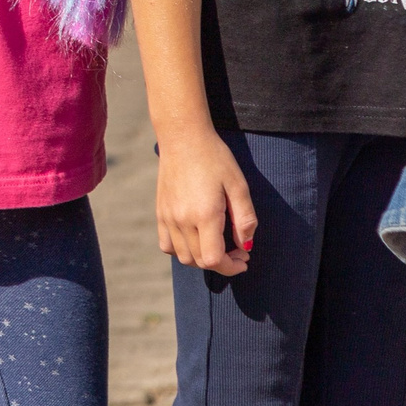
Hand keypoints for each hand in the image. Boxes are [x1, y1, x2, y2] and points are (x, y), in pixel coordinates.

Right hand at [154, 125, 255, 275]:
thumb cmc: (215, 158)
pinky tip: (195, 239)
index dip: (231, 267)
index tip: (244, 257)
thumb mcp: (238, 185)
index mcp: (204, 215)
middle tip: (238, 250)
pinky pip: (167, 244)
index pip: (213, 260)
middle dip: (221, 264)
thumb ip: (245, 219)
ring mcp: (167, 217)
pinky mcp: (160, 212)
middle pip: (199, 261)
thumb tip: (245, 245)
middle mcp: (182, 220)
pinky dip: (181, 251)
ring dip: (202, 259)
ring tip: (217, 246)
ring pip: (182, 257)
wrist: (183, 138)